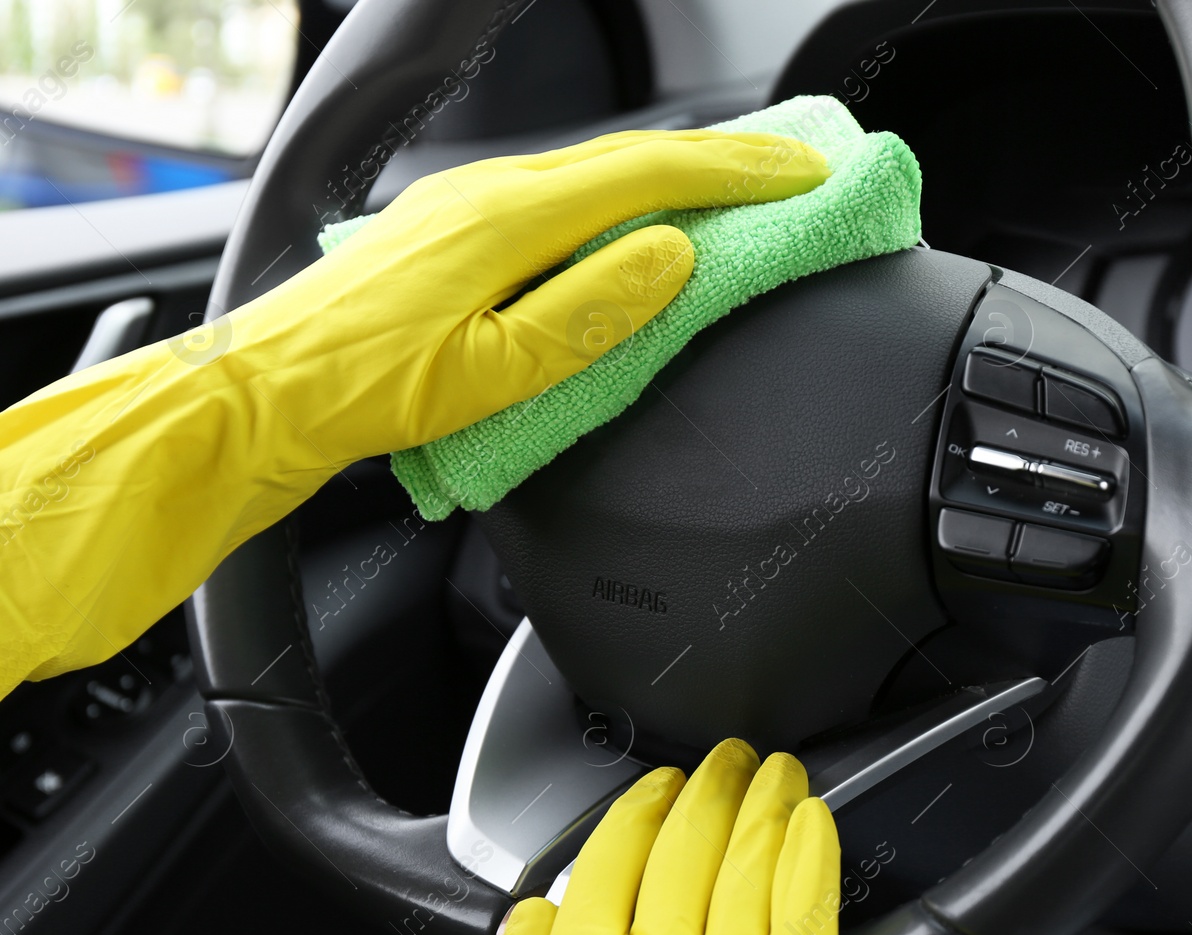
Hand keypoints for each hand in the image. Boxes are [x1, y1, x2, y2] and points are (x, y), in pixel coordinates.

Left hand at [225, 128, 831, 460]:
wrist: (264, 394)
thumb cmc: (369, 393)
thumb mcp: (497, 372)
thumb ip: (591, 310)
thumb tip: (671, 255)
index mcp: (508, 219)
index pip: (650, 175)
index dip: (737, 172)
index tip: (802, 172)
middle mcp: (486, 192)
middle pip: (627, 158)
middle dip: (721, 160)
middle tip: (791, 168)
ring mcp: (462, 204)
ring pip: (592, 172)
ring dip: (671, 176)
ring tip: (732, 190)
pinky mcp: (449, 229)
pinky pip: (556, 194)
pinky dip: (618, 197)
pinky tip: (633, 220)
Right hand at [499, 739, 841, 934]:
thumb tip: (530, 918)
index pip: (609, 860)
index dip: (634, 811)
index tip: (653, 788)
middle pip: (686, 846)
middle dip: (706, 790)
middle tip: (722, 759)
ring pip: (750, 862)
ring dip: (764, 804)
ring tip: (772, 770)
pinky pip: (807, 911)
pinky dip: (813, 857)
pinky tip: (816, 821)